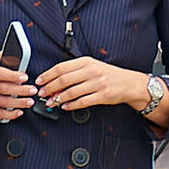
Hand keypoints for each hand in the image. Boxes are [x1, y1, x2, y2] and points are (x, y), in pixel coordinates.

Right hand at [0, 48, 33, 122]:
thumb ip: (2, 58)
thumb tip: (17, 55)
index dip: (13, 75)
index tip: (24, 77)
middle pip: (3, 88)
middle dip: (20, 90)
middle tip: (32, 91)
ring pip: (1, 102)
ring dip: (17, 103)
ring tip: (28, 102)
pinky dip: (8, 114)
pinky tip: (17, 112)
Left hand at [35, 53, 158, 114]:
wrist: (129, 83)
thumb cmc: (108, 75)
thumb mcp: (92, 66)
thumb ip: (75, 72)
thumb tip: (55, 81)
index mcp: (87, 61)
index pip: (62, 67)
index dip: (48, 74)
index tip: (40, 80)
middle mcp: (92, 71)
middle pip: (64, 79)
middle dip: (50, 87)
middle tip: (42, 93)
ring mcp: (98, 83)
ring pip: (71, 92)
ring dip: (58, 98)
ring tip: (52, 102)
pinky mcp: (102, 96)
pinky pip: (82, 102)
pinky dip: (71, 105)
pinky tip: (65, 106)